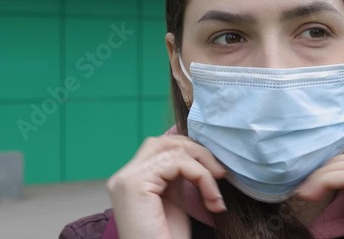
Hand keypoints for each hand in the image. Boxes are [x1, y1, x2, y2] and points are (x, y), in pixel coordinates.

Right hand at [106, 135, 226, 238]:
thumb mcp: (176, 202)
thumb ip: (179, 177)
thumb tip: (198, 153)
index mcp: (132, 180)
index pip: (161, 147)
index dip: (191, 152)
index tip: (215, 172)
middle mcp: (124, 176)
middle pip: (164, 141)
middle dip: (197, 152)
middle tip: (219, 174)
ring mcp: (126, 178)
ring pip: (171, 148)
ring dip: (203, 166)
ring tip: (215, 193)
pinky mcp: (135, 183)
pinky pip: (177, 163)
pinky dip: (201, 176)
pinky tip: (211, 199)